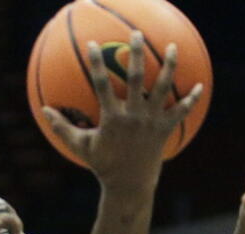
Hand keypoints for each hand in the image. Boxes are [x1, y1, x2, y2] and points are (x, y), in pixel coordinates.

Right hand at [42, 32, 203, 191]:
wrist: (129, 187)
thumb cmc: (103, 166)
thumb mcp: (81, 147)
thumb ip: (62, 128)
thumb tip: (43, 111)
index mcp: (112, 118)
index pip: (101, 85)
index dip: (96, 63)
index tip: (93, 44)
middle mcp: (133, 116)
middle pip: (135, 78)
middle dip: (136, 54)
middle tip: (136, 35)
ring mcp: (151, 122)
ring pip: (162, 89)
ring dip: (168, 66)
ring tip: (173, 47)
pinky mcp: (164, 130)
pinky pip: (181, 111)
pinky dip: (191, 99)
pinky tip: (200, 85)